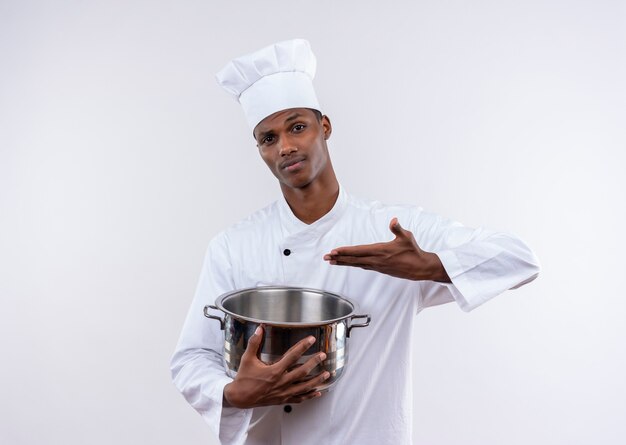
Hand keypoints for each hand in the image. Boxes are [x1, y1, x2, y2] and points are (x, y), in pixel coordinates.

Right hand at [223, 325, 329, 408]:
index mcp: (274, 371)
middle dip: (314, 363)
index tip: (311, 340)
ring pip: (304, 387)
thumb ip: (254, 343)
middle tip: (323, 355)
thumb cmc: (243, 379)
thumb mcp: (247, 359)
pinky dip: (309, 396)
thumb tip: (259, 329)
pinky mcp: (282, 400)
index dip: (303, 347)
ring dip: (316, 380)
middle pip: (302, 372)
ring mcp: (283, 393)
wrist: (239, 398)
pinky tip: (317, 392)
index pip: (292, 356)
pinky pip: (298, 399)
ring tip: (327, 374)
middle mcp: (281, 382)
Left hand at [323, 217, 450, 281]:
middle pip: (354, 259)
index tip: (335, 251)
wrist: (420, 268)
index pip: (359, 251)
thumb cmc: (413, 251)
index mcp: (381, 251)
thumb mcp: (407, 237)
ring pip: (356, 264)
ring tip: (332, 261)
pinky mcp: (380, 269)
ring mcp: (377, 266)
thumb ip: (398, 228)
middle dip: (339, 258)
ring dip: (343, 262)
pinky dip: (353, 264)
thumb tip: (393, 220)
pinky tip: (347, 263)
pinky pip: (362, 266)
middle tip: (326, 257)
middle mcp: (377, 260)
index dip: (346, 251)